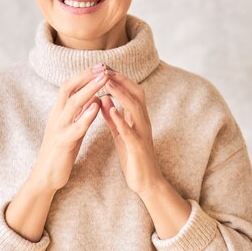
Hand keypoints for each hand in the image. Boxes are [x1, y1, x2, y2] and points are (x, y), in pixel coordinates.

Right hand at [31, 64, 111, 192]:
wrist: (46, 175)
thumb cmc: (61, 150)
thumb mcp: (72, 127)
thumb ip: (81, 113)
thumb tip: (95, 97)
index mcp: (59, 111)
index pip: (69, 86)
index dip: (84, 74)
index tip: (100, 65)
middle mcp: (57, 116)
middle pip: (69, 89)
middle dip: (86, 76)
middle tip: (103, 66)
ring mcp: (58, 128)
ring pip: (72, 104)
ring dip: (89, 90)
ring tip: (103, 79)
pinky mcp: (62, 143)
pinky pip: (75, 127)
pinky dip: (86, 116)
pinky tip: (96, 107)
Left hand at [100, 71, 163, 195]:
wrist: (147, 182)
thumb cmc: (133, 157)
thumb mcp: (121, 133)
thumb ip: (113, 117)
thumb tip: (104, 99)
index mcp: (138, 118)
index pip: (132, 91)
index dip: (120, 78)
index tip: (105, 67)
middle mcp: (143, 122)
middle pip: (137, 93)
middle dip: (122, 80)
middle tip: (106, 68)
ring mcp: (142, 133)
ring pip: (135, 108)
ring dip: (120, 94)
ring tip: (107, 82)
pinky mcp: (138, 147)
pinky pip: (130, 131)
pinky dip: (120, 119)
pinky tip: (110, 111)